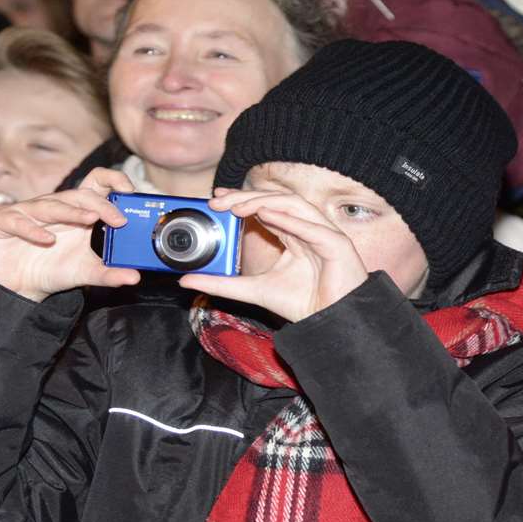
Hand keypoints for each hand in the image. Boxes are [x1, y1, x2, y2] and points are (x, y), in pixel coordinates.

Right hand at [0, 168, 141, 301]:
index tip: (130, 193)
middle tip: (119, 220)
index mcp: (76, 212)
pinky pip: (19, 221)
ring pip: (51, 205)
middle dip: (100, 205)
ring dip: (71, 212)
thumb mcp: (84, 273)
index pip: (96, 184)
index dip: (113, 180)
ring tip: (90, 219)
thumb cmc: (49, 270)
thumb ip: (108, 273)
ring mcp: (28, 212)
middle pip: (79, 194)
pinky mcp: (4, 222)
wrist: (15, 286)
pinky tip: (47, 240)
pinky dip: (33, 230)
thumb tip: (134, 278)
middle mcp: (54, 207)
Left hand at [176, 189, 369, 322]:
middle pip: (276, 201)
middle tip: (219, 200)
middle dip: (246, 197)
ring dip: (264, 202)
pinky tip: (267, 215)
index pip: (265, 208)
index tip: (215, 199)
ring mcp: (324, 234)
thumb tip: (185, 280)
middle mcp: (308, 228)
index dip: (241, 199)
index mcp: (293, 234)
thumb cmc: (302, 304)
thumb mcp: (252, 290)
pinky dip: (290, 219)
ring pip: (293, 205)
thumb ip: (221, 284)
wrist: (329, 324)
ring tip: (238, 206)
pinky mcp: (337, 244)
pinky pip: (313, 227)